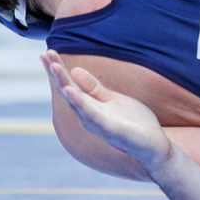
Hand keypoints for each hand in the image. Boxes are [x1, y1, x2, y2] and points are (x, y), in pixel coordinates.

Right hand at [42, 51, 172, 169]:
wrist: (154, 147)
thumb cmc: (132, 123)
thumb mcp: (112, 100)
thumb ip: (94, 89)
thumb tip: (75, 70)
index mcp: (89, 108)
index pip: (69, 86)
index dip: (57, 71)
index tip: (45, 53)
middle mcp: (88, 117)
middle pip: (69, 92)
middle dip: (56, 74)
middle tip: (44, 54)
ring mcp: (99, 125)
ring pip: (77, 103)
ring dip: (65, 86)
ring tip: (54, 68)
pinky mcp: (113, 131)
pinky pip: (94, 117)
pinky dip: (81, 104)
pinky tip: (72, 93)